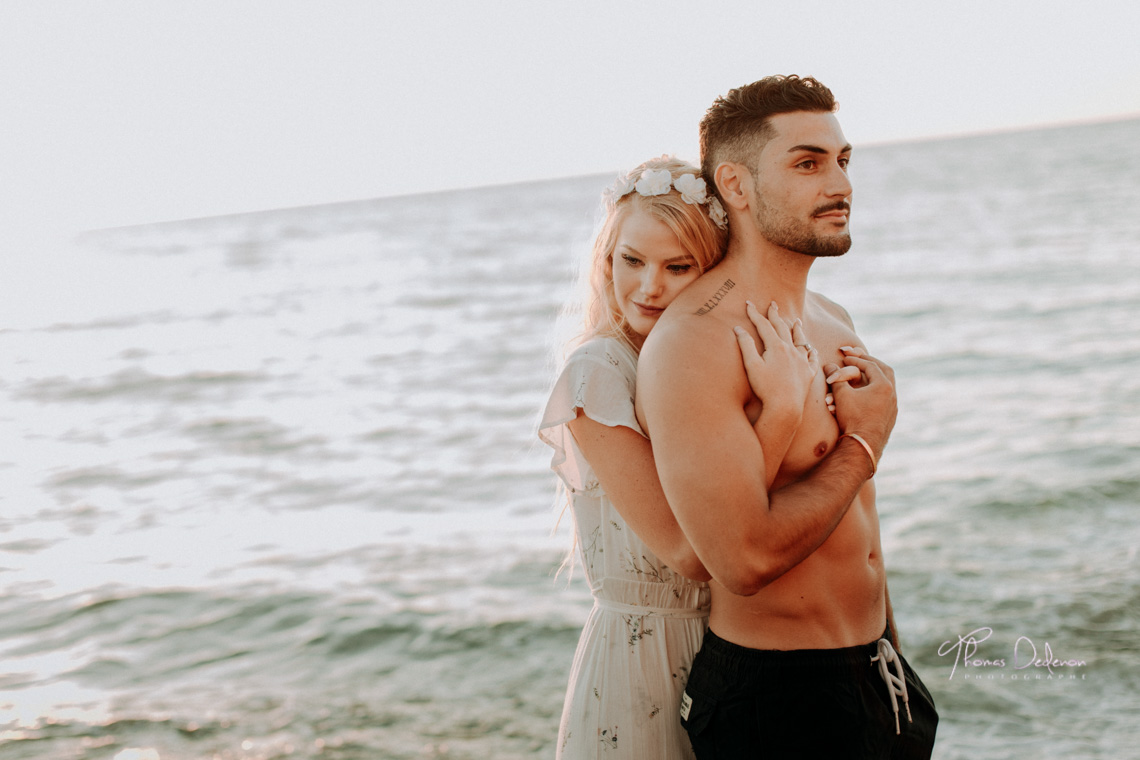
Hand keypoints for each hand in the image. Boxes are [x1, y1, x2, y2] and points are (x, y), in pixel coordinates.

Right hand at [734, 301, 819, 418]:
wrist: (785, 407)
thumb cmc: (765, 388)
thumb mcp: (751, 366)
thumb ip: (745, 345)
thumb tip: (738, 328)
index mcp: (776, 347)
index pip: (764, 325)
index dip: (755, 314)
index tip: (749, 304)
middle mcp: (791, 350)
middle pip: (782, 328)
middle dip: (775, 315)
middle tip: (773, 304)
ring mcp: (802, 361)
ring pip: (800, 340)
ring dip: (797, 329)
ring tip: (796, 321)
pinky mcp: (808, 374)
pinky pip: (812, 358)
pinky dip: (811, 351)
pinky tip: (812, 348)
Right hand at [823, 346, 896, 459]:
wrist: (863, 445)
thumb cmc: (853, 418)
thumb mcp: (841, 395)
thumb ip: (836, 378)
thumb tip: (829, 366)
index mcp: (883, 385)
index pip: (870, 365)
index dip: (856, 360)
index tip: (845, 358)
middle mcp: (892, 394)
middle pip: (885, 370)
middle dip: (871, 363)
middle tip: (861, 359)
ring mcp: (893, 406)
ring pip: (888, 384)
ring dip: (877, 377)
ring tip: (866, 374)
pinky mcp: (891, 417)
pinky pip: (887, 397)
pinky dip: (878, 390)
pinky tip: (870, 393)